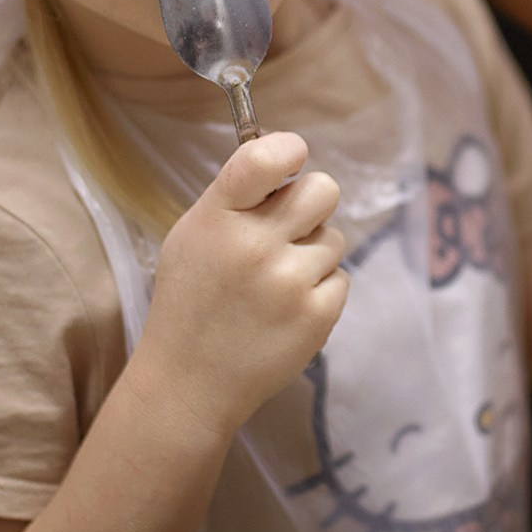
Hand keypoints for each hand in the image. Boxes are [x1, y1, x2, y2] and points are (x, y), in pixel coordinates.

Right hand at [129, 132, 348, 437]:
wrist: (190, 383)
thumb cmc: (192, 304)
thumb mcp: (193, 237)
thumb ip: (236, 200)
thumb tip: (286, 161)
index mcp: (217, 218)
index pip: (263, 158)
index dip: (288, 149)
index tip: (294, 156)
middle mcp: (254, 245)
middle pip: (322, 190)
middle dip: (313, 203)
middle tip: (292, 226)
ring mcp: (289, 282)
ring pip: (334, 238)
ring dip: (313, 254)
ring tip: (276, 283)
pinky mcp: (317, 315)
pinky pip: (340, 278)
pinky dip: (320, 290)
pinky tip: (288, 309)